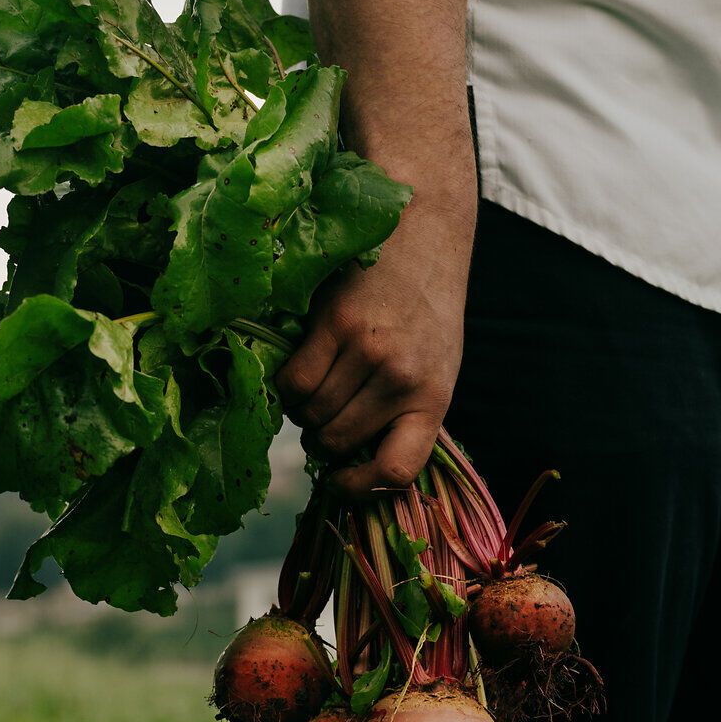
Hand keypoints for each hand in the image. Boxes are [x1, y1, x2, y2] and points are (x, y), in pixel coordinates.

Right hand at [276, 185, 474, 495]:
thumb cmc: (425, 311)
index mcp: (433, 398)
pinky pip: (293, 383)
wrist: (420, 233)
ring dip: (302, 413)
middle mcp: (402, 378)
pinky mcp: (334, 325)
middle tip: (321, 422)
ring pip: (311, 415)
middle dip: (322, 441)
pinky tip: (297, 374)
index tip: (339, 483)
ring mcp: (368, 352)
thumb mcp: (433, 367)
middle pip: (338, 442)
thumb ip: (403, 413)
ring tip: (312, 393)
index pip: (397, 470)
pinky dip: (287, 389)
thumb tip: (353, 464)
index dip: (361, 488)